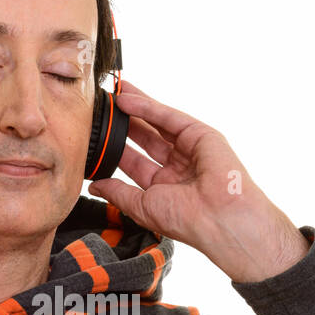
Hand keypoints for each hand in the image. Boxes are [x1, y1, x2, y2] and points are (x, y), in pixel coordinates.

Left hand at [87, 79, 309, 282]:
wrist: (220, 218)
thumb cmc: (186, 220)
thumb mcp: (142, 206)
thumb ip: (118, 193)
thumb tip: (95, 186)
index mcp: (165, 186)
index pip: (135, 162)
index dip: (116, 148)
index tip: (96, 137)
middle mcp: (178, 166)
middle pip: (145, 138)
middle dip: (124, 123)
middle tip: (101, 109)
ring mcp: (190, 148)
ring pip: (156, 123)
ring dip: (133, 107)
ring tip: (110, 94)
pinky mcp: (200, 134)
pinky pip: (168, 117)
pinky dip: (146, 106)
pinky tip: (125, 98)